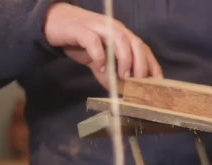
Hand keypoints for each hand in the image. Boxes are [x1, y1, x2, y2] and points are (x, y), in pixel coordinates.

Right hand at [44, 3, 162, 88]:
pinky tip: (100, 67)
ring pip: (119, 40)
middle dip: (140, 65)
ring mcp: (99, 27)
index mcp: (124, 36)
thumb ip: (112, 75)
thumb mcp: (101, 62)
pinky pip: (93, 41)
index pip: (144, 49)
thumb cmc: (83, 44)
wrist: (55, 24)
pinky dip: (99, 56)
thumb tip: (123, 94)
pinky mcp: (81, 30)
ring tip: (122, 76)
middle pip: (135, 44)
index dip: (152, 65)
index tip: (156, 82)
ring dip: (124, 60)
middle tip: (138, 82)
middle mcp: (115, 29)